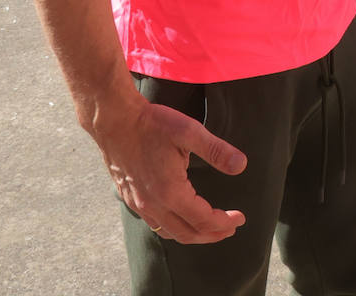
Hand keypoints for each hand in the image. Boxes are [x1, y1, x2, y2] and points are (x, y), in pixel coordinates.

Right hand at [93, 94, 247, 243]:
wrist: (114, 120)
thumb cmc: (153, 124)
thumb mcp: (190, 131)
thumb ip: (217, 150)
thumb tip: (241, 165)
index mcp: (170, 191)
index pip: (203, 219)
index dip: (224, 222)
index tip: (240, 218)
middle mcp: (153, 204)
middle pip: (187, 233)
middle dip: (212, 234)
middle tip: (231, 228)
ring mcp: (139, 204)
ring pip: (169, 232)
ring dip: (193, 235)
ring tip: (211, 229)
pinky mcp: (130, 198)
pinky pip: (154, 224)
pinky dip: (173, 228)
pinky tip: (181, 219)